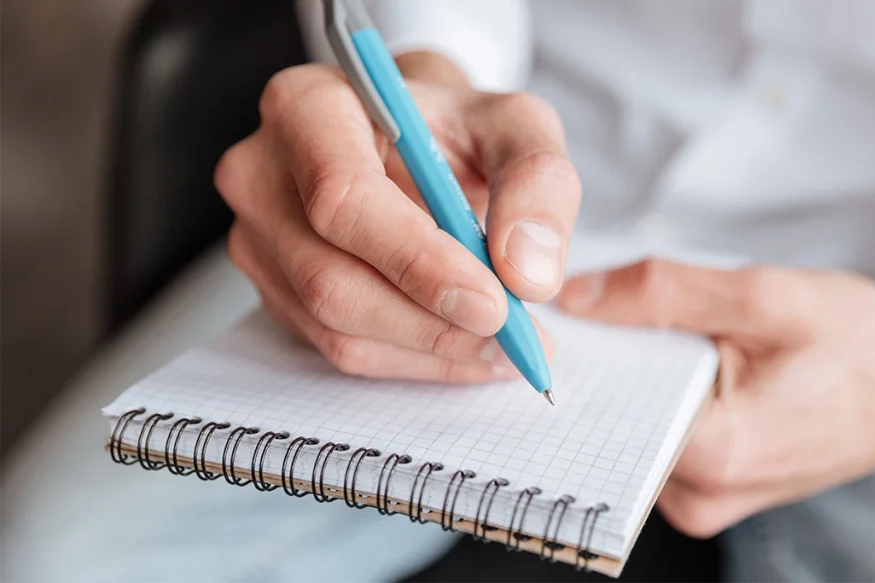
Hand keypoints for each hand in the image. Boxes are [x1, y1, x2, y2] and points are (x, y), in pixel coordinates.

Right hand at [216, 54, 579, 382]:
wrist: (415, 142)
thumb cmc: (457, 129)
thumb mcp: (516, 127)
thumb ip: (537, 183)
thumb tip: (528, 275)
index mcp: (308, 108)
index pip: (344, 198)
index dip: (418, 262)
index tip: (494, 304)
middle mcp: (262, 174)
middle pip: (331, 278)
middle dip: (434, 324)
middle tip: (519, 339)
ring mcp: (260, 239)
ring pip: (336, 326)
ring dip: (432, 350)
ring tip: (507, 345)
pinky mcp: (275, 290)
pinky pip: (340, 347)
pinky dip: (415, 359)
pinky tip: (467, 347)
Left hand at [556, 259, 874, 536]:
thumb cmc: (864, 344)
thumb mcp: (766, 296)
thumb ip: (662, 292)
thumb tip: (576, 295)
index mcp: (713, 454)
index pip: (601, 403)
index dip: (581, 350)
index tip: (569, 312)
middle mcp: (699, 495)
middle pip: (611, 415)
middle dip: (611, 358)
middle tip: (644, 316)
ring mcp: (705, 500)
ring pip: (631, 424)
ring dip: (639, 374)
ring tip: (687, 341)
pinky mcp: (712, 490)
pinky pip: (657, 435)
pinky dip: (661, 393)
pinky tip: (695, 366)